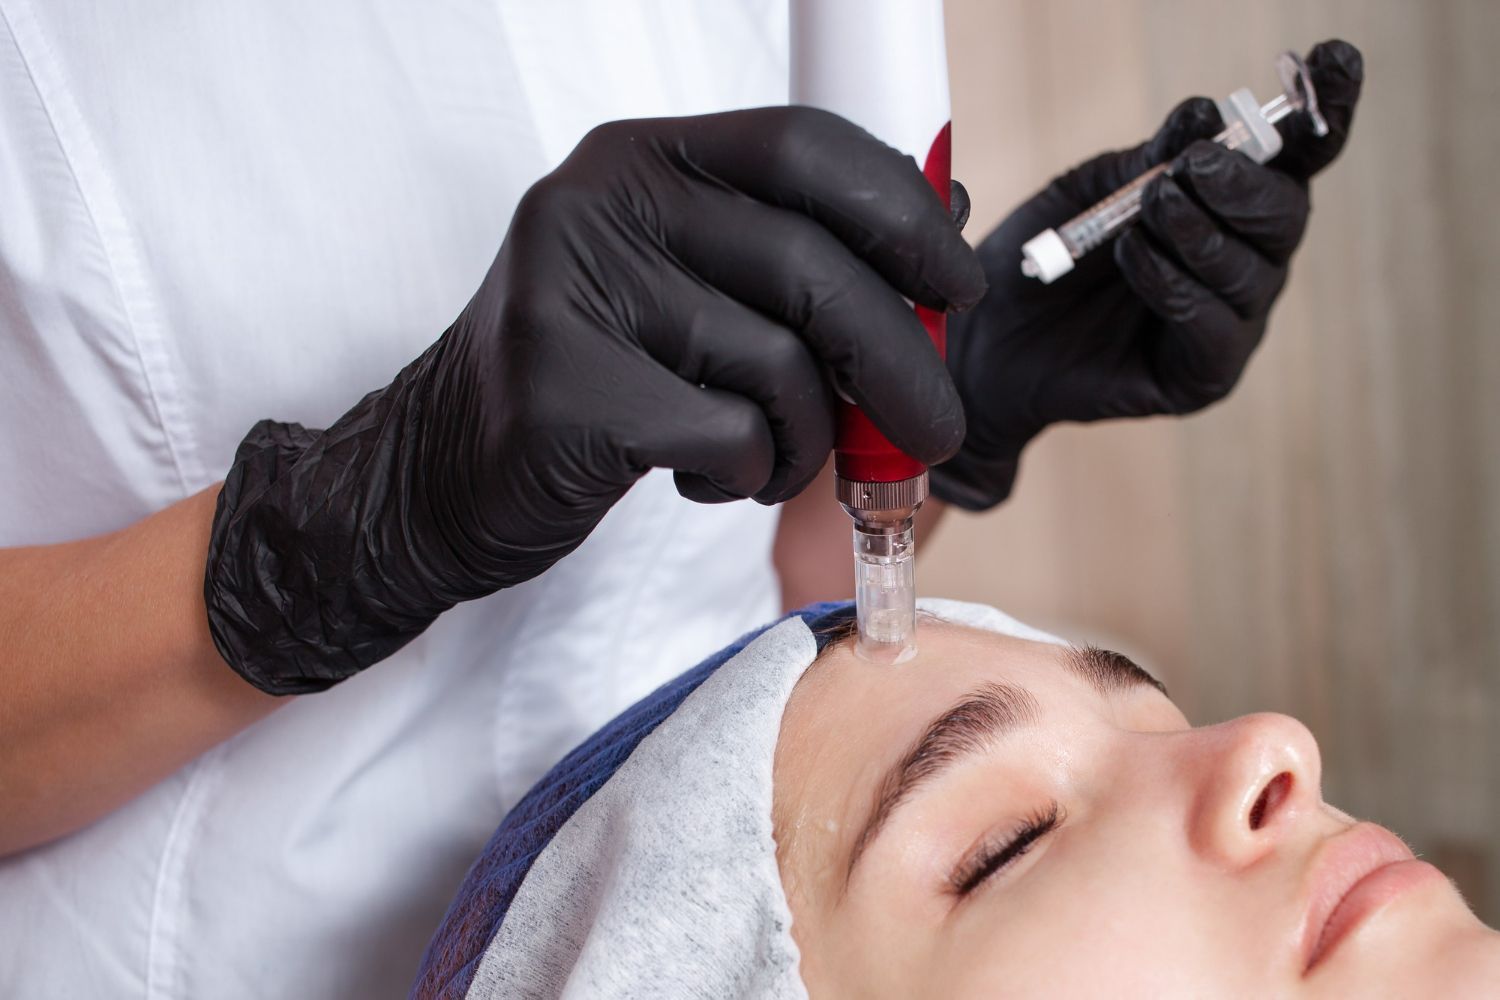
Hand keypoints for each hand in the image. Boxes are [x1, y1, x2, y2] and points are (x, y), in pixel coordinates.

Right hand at [204, 107, 984, 692]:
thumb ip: (786, 267)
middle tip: (935, 430)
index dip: (899, 212)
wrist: (435, 475)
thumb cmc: (590, 384)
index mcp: (639, 159)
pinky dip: (746, 475)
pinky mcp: (565, 389)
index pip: (801, 147)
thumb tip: (938, 248)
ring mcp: (573, 291)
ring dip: (804, 439)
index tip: (954, 283)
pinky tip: (705, 480)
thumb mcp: (682, 295)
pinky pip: (729, 435)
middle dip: (898, 361)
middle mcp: (600, 203)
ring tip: (768, 463)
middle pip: (809, 264)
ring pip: (778, 365)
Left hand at [933, 39, 1362, 510]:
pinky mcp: (1204, 375)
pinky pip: (1213, 326)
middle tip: (1193, 166)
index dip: (1325, 106)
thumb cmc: (1047, 257)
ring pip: (1253, 270)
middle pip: (1288, 213)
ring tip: (1150, 207)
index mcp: (1232, 201)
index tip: (1334, 56)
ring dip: (1202, 231)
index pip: (1299, 152)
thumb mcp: (1091, 192)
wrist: (989, 338)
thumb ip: (1149, 159)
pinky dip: (1174, 284)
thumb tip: (1206, 113)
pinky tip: (1132, 256)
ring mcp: (1233, 320)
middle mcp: (1247, 258)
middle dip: (1245, 183)